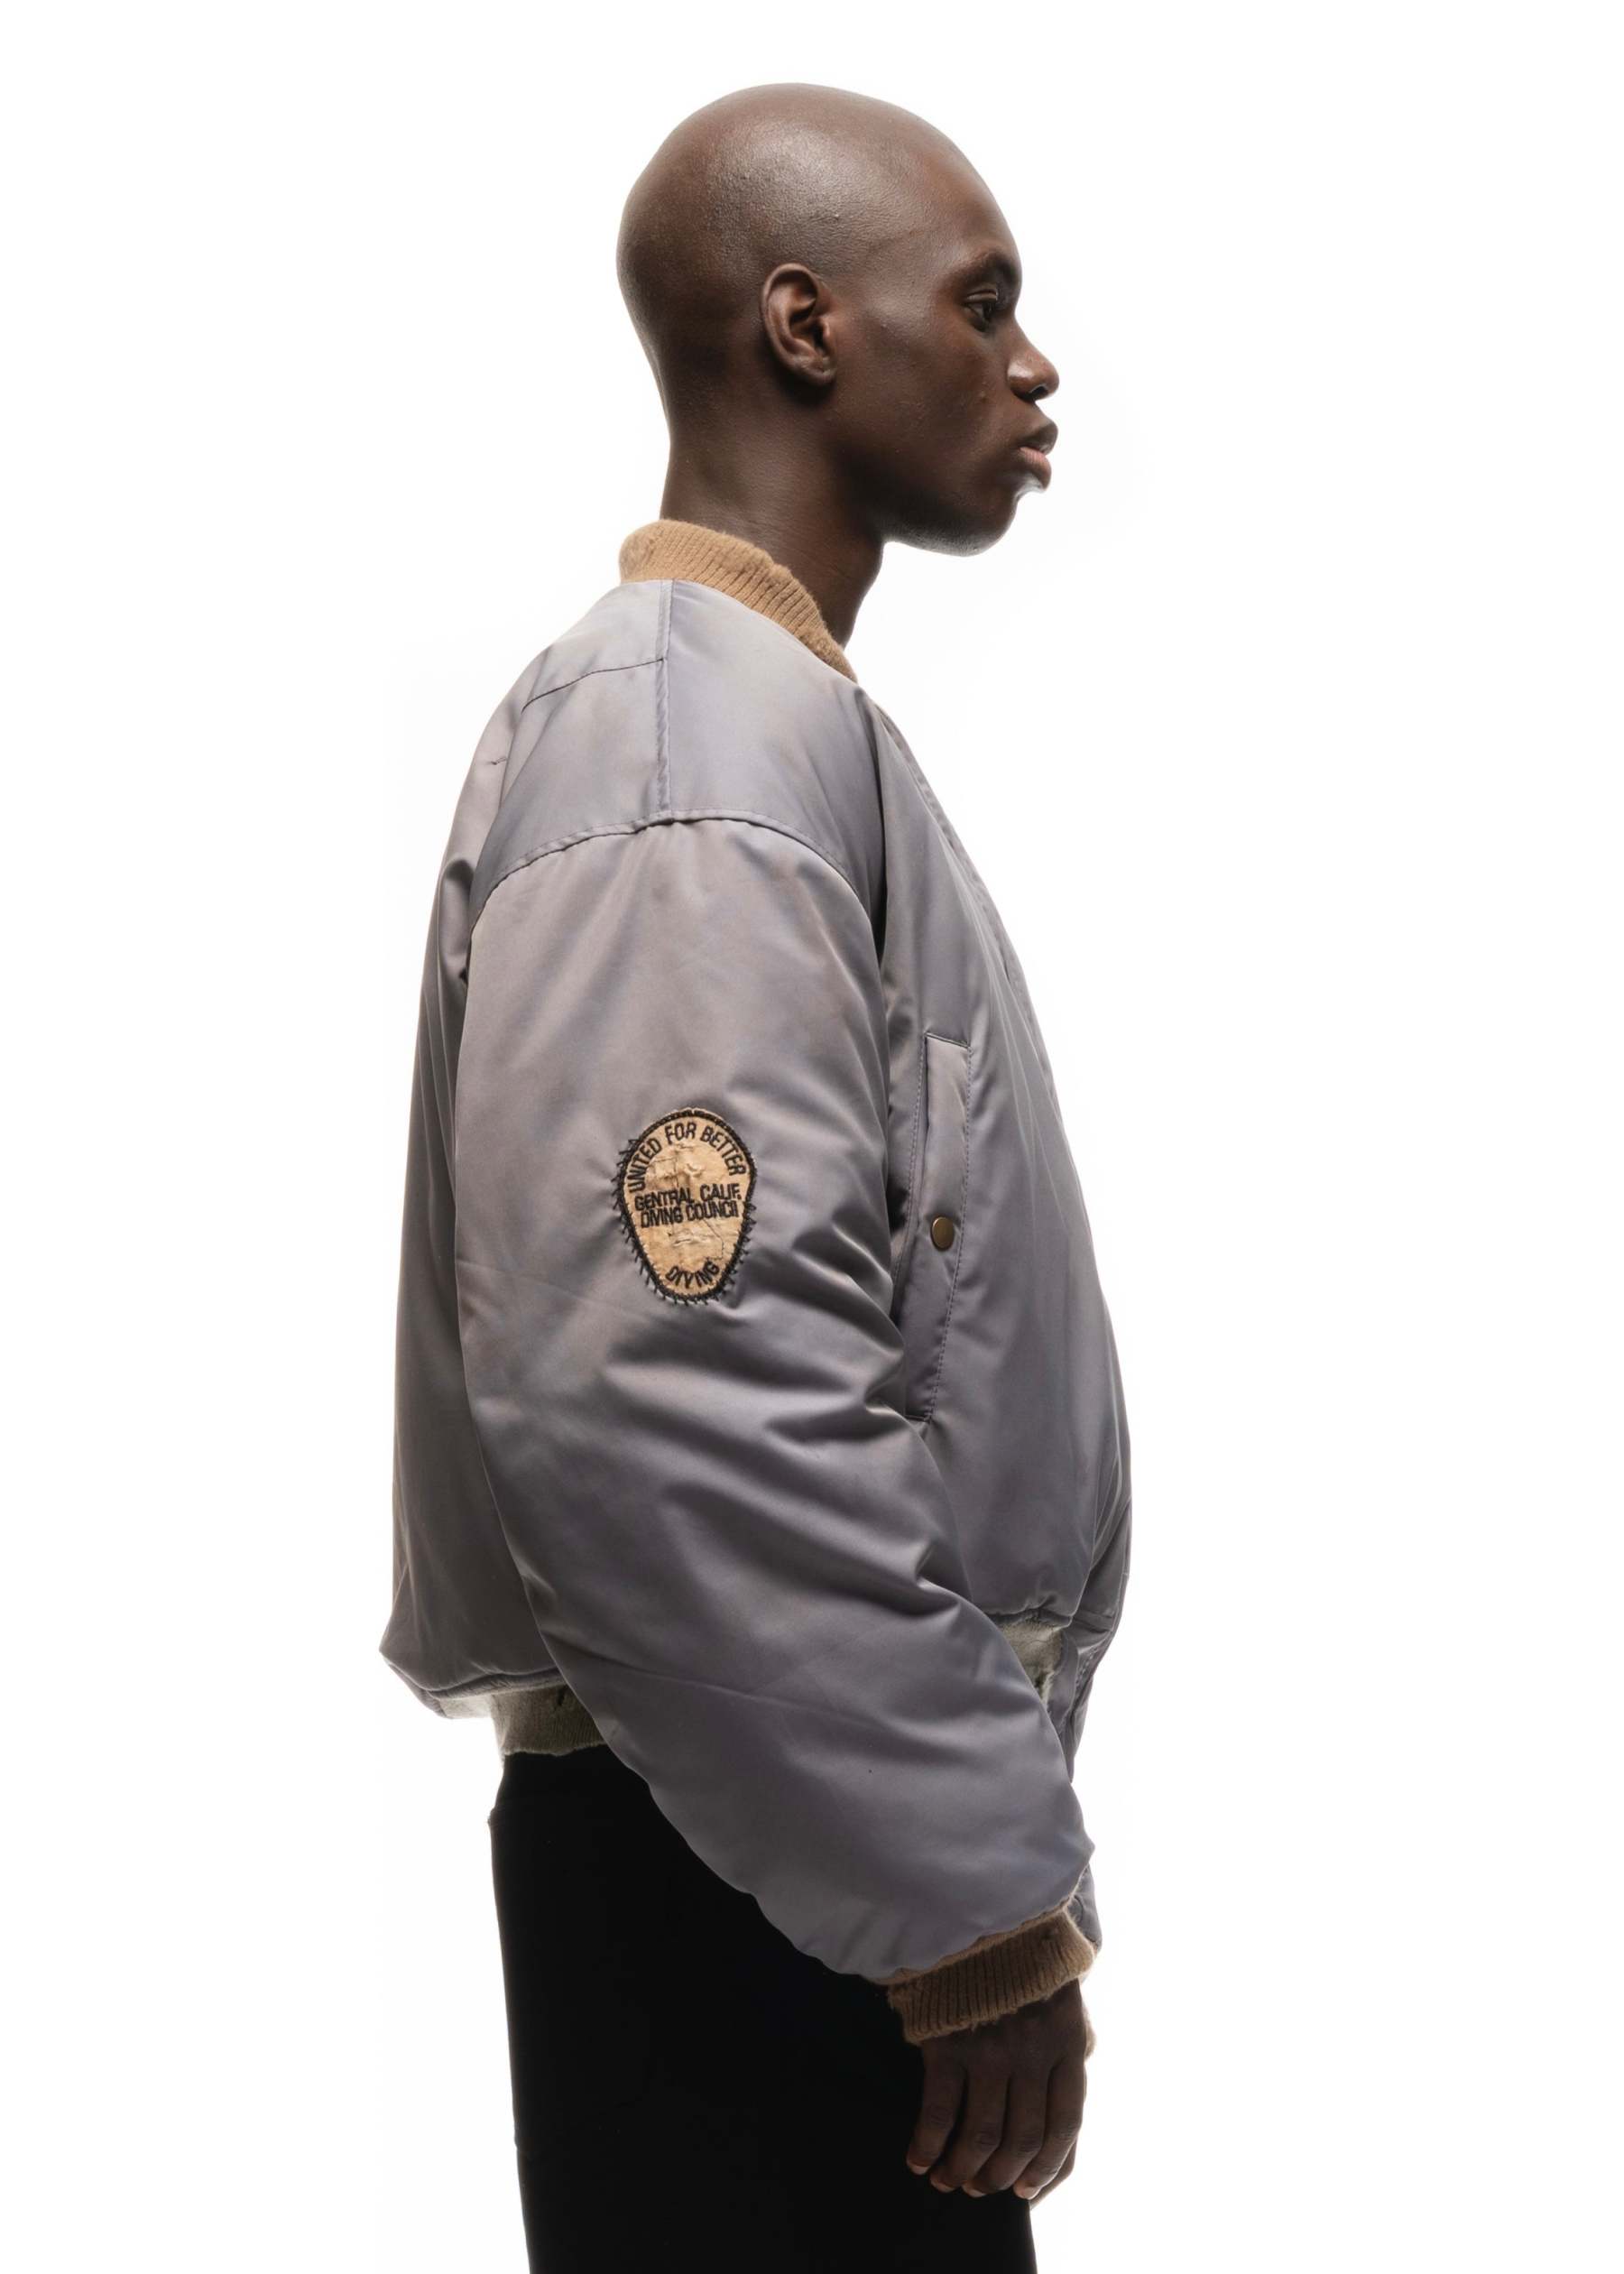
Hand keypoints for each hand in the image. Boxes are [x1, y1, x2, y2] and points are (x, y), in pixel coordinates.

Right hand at [902, 1977, 1087, 2207]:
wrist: (977, 1905)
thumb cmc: (1020, 1956)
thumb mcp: (1061, 1996)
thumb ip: (1066, 2048)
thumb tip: (1064, 2107)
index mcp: (1067, 2042)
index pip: (1066, 2125)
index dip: (1048, 2167)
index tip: (1028, 2191)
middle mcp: (1033, 2052)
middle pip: (1024, 2138)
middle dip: (1002, 2176)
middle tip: (981, 2189)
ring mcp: (991, 2049)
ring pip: (982, 2136)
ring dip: (964, 2170)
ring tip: (948, 2181)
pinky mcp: (948, 2041)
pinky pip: (939, 2112)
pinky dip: (928, 2145)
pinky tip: (918, 2159)